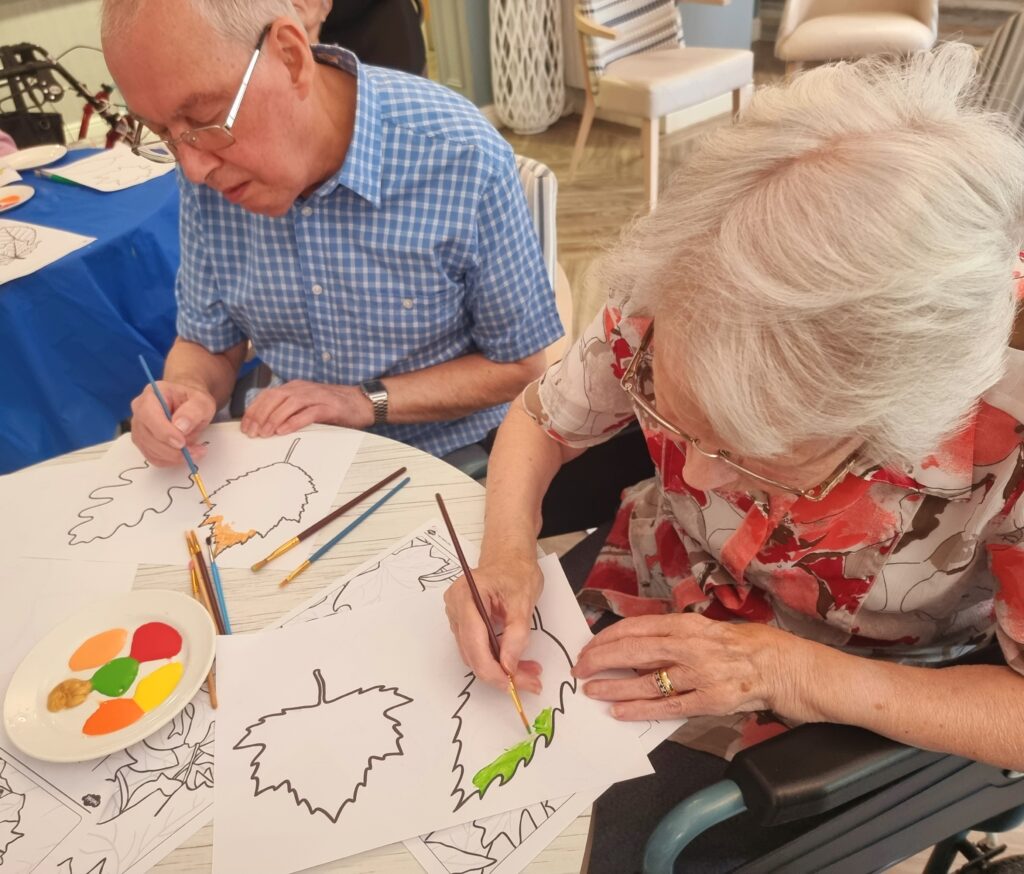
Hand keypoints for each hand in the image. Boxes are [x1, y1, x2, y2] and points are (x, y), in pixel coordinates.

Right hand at [130, 381, 215, 466]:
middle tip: (196, 451)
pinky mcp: (144, 442)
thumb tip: (181, 426)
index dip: (164, 432)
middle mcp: (140, 411)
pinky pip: (154, 458)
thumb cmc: (192, 400)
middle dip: (172, 449)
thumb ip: (193, 411)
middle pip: (147, 436)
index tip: (182, 442)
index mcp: (151, 395)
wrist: (188, 404)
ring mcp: (140, 428)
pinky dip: (171, 461)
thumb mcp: (201, 401)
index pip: (149, 415)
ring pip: (150, 450)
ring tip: (196, 451)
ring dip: (174, 457)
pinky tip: (186, 455)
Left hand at [241, 380, 373, 436]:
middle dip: (259, 416)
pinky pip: (307, 413)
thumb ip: (289, 410)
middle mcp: (303, 388)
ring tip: (264, 433)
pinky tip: (284, 431)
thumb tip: (265, 425)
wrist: (362, 402)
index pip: (268, 395)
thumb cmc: (334, 407)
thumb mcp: (307, 405)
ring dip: (273, 419)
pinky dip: (293, 422)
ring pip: (288, 404)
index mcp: (295, 387)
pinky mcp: (328, 406)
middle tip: (251, 432)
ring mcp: (316, 396)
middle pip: (274, 398)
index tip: (245, 426)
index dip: (254, 410)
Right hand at [444, 555, 544, 693]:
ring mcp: (457, 616)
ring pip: (475, 655)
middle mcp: (455, 607)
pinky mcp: (463, 624)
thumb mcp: (524, 599)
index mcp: (467, 595)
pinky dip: (496, 659)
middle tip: (530, 681)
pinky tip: (514, 661)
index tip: (514, 683)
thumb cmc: (515, 570)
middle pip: (472, 653)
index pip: (474, 641)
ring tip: (528, 671)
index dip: (493, 668)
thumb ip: (516, 633)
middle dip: (500, 673)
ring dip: (500, 668)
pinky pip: (477, 649)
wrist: (509, 558)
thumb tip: (509, 666)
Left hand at [574, 613, 808, 720]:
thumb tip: (647, 643)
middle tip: (580, 667)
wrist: (792, 669)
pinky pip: (667, 706)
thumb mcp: (716, 630)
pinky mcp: (711, 700)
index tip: (589, 644)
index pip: (639, 626)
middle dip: (602, 658)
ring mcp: (701, 673)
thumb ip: (684, 635)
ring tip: (592, 691)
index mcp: (692, 624)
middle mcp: (693, 645)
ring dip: (614, 686)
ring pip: (646, 679)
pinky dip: (640, 709)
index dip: (609, 636)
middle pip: (635, 649)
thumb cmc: (757, 647)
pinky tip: (620, 712)